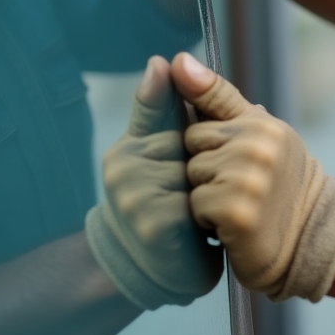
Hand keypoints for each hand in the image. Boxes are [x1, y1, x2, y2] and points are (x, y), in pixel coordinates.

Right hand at [86, 56, 223, 309]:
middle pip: (191, 141)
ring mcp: (133, 197)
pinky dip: (210, 214)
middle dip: (210, 165)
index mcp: (129, 146)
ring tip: (206, 211)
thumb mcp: (163, 155)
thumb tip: (160, 60)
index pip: (174, 114)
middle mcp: (123, 167)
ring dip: (212, 190)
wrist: (159, 274)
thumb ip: (162, 111)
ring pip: (198, 170)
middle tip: (207, 193)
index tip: (205, 152)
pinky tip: (205, 228)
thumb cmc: (168, 208)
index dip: (200, 134)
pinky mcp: (152, 224)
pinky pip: (198, 202)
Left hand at [170, 53, 334, 301]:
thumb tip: (178, 59)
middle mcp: (258, 145)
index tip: (226, 161)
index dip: (208, 148)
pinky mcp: (238, 211)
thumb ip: (215, 96)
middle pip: (192, 148)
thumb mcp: (256, 132)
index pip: (200, 122)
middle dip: (204, 170)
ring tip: (235, 204)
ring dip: (204, 196)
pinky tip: (231, 225)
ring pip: (192, 176)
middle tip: (236, 187)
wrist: (308, 238)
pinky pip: (195, 205)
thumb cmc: (276, 183)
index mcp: (261, 123)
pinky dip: (206, 220)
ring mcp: (250, 179)